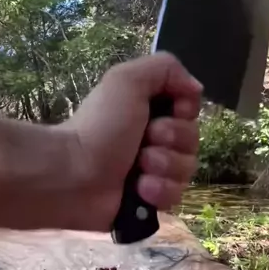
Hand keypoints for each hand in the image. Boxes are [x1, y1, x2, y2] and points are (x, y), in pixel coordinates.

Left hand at [63, 52, 201, 231]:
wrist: (73, 175)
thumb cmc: (99, 126)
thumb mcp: (128, 80)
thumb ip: (166, 68)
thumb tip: (195, 88)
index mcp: (149, 110)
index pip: (190, 110)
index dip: (185, 112)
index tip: (171, 111)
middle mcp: (153, 139)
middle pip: (192, 140)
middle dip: (172, 140)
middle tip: (144, 143)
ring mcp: (153, 172)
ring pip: (186, 170)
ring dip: (164, 167)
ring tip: (138, 169)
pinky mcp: (149, 200)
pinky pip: (175, 196)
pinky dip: (158, 191)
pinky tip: (138, 190)